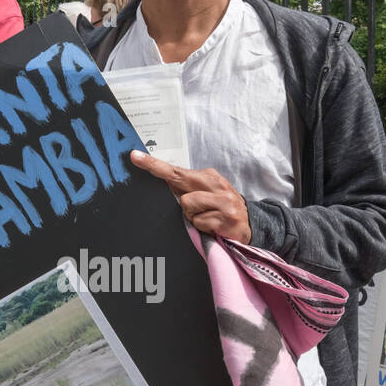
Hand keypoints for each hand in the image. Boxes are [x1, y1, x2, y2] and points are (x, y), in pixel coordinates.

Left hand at [130, 150, 251, 243]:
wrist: (250, 225)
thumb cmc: (223, 209)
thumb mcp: (207, 194)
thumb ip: (188, 188)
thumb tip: (166, 182)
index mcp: (208, 177)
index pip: (176, 170)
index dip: (153, 164)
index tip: (135, 156)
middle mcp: (216, 185)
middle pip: (178, 181)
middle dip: (165, 180)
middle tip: (150, 171)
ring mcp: (222, 201)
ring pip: (186, 205)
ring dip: (192, 217)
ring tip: (206, 219)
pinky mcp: (225, 218)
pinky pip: (198, 222)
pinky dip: (202, 228)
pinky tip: (213, 227)